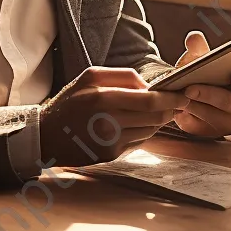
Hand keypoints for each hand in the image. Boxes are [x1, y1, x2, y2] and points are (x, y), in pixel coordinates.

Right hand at [38, 66, 189, 166]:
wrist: (47, 135)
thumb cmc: (69, 102)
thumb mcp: (90, 76)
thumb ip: (122, 76)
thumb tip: (148, 84)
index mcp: (103, 98)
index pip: (149, 101)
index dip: (171, 99)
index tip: (183, 95)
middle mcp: (108, 122)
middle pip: (154, 117)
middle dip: (171, 110)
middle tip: (180, 103)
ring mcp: (110, 142)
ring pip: (150, 131)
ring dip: (160, 121)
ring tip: (163, 112)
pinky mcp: (110, 155)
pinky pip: (138, 142)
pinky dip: (145, 132)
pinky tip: (142, 124)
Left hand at [170, 31, 230, 137]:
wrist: (187, 93)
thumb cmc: (203, 73)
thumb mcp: (200, 59)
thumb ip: (198, 49)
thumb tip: (194, 38)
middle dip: (211, 94)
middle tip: (191, 87)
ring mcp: (230, 123)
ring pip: (218, 118)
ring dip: (198, 107)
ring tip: (182, 96)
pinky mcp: (212, 133)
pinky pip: (202, 128)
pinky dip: (190, 117)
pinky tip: (179, 108)